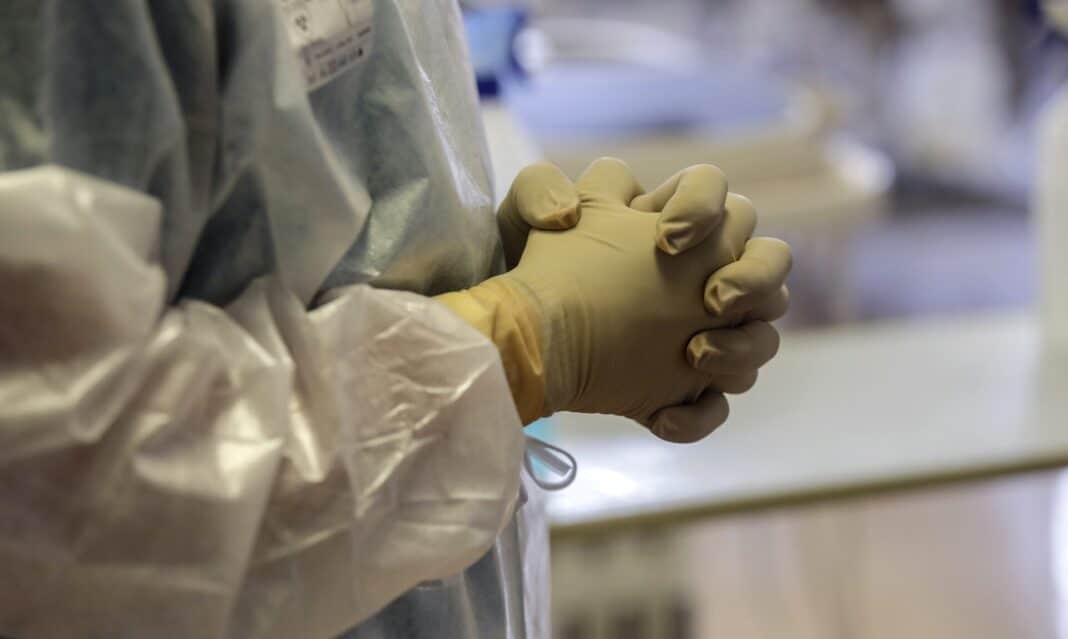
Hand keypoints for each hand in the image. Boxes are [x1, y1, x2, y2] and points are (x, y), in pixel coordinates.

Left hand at [438, 158, 790, 440]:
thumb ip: (539, 190)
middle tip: (711, 300)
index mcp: (669, 222)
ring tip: (691, 356)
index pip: (716, 192)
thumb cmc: (523, 272)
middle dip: (755, 278)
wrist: (511, 342)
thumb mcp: (517, 222)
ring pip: (762, 339)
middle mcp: (699, 274)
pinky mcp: (678, 389)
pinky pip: (716, 406)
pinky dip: (697, 415)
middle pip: (770, 262)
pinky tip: (659, 416)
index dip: (706, 207)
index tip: (666, 240)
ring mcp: (699, 333)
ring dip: (740, 348)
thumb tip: (568, 211)